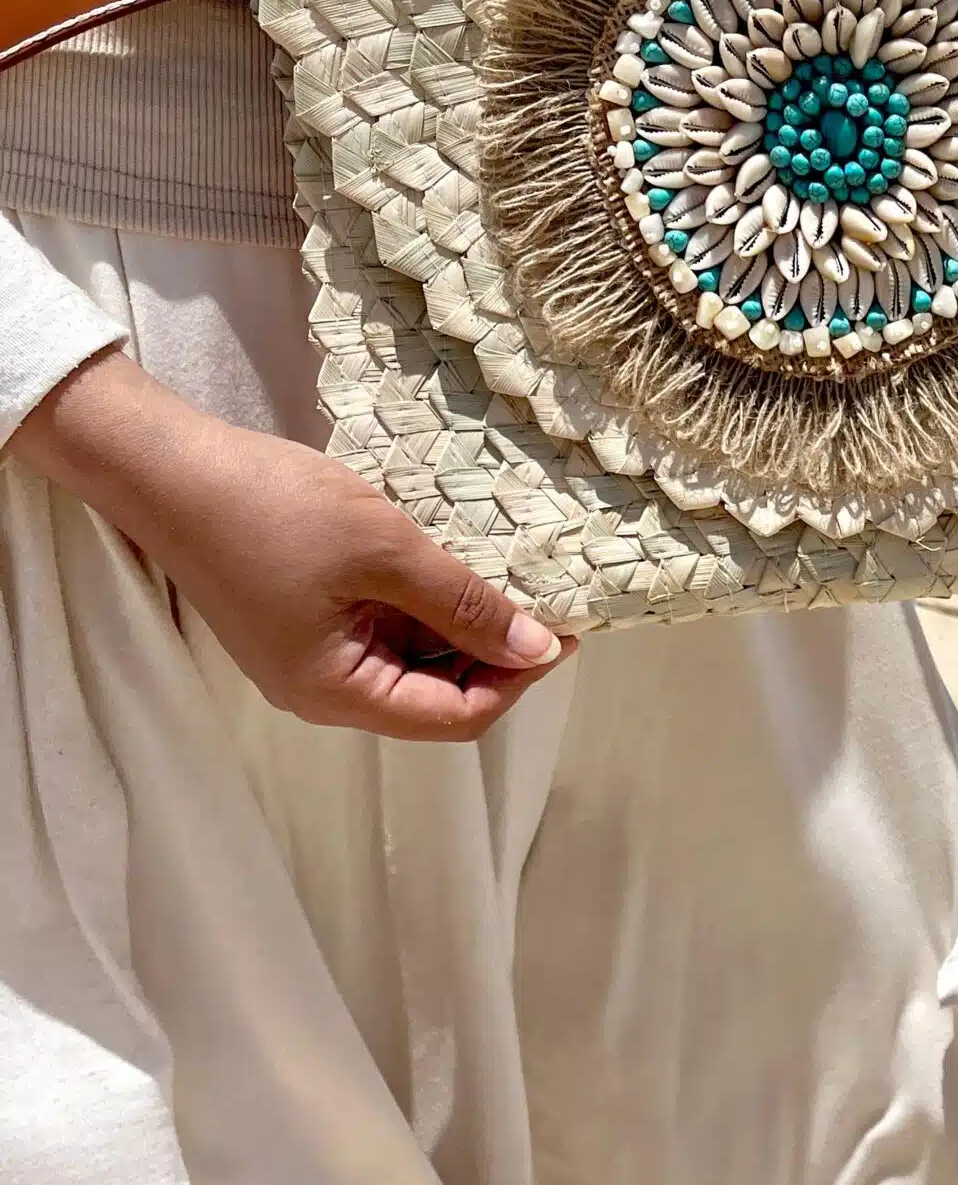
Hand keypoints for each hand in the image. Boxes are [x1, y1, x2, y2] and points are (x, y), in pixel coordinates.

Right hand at [12, 350, 572, 738]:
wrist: (168, 467)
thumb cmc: (272, 508)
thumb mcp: (387, 551)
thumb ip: (466, 605)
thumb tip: (540, 649)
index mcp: (338, 694)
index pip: (455, 717)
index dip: (517, 677)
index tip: (563, 627)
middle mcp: (323, 692)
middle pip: (435, 695)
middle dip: (492, 653)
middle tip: (541, 596)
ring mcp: (309, 657)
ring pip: (411, 661)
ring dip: (458, 625)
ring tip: (499, 573)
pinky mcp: (302, 622)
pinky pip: (380, 630)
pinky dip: (420, 605)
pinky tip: (446, 563)